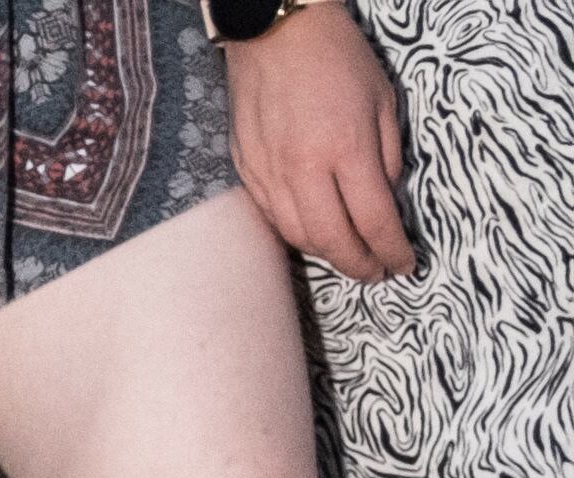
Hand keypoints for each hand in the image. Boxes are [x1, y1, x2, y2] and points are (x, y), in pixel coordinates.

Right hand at [226, 4, 415, 281]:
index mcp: (346, 148)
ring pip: (297, 236)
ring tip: (346, 255)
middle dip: (358, 264)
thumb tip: (383, 199)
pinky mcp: (246, 169)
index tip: (403, 265)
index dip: (391, 250)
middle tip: (375, 272)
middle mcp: (304, 169)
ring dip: (326, 253)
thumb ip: (386, 155)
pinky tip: (312, 231)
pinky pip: (271, 217)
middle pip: (332, 240)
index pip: (374, 219)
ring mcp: (269, 173)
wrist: (275, 33)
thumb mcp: (383, 100)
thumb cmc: (337, 57)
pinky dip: (295, 233)